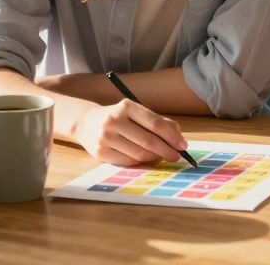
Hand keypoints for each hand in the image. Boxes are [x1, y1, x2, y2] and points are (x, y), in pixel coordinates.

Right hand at [72, 99, 186, 165]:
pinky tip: (146, 159)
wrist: (86, 123)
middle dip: (167, 150)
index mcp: (126, 106)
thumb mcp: (136, 113)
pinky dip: (141, 162)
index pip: (155, 123)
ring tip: (162, 156)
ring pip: (139, 154)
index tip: (183, 145)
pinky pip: (128, 162)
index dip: (172, 136)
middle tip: (177, 156)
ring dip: (155, 157)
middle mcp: (114, 120)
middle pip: (148, 141)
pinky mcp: (100, 153)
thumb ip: (158, 121)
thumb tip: (178, 136)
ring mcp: (106, 137)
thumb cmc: (118, 118)